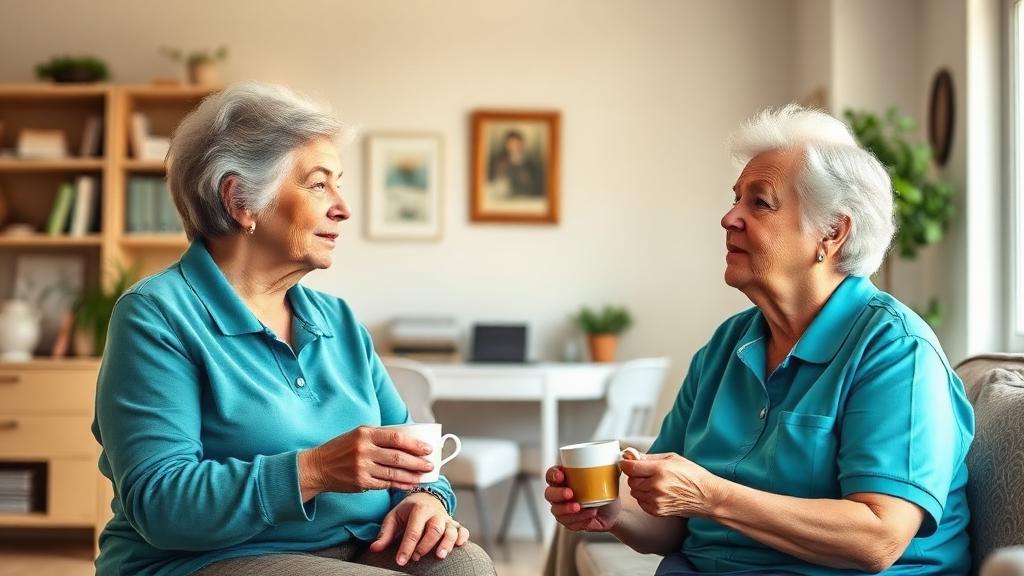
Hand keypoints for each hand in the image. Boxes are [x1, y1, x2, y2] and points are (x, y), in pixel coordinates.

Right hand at [299, 426, 433, 497]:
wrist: (318, 466)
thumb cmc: (341, 448)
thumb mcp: (358, 434)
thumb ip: (379, 436)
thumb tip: (407, 440)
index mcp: (365, 433)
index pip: (396, 438)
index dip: (414, 444)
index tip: (427, 449)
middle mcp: (364, 450)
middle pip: (397, 457)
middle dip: (417, 462)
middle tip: (430, 465)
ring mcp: (362, 468)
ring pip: (393, 473)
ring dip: (411, 476)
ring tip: (423, 476)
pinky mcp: (360, 483)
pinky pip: (385, 484)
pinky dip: (399, 485)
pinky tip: (408, 484)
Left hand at [369, 492, 469, 565]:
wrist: (426, 497)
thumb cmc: (408, 511)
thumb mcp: (394, 517)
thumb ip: (385, 534)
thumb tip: (374, 549)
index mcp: (418, 509)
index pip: (413, 530)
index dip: (407, 547)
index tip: (401, 561)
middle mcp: (435, 513)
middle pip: (434, 529)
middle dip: (426, 545)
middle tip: (416, 558)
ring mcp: (446, 518)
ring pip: (451, 530)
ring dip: (447, 543)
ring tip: (440, 556)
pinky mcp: (454, 524)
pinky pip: (463, 530)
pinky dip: (463, 538)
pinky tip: (459, 546)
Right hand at [543, 465, 620, 531]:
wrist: (614, 510)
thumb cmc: (606, 489)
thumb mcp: (609, 475)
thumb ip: (611, 463)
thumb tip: (623, 454)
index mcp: (564, 478)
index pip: (551, 475)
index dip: (553, 475)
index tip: (562, 475)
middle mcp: (560, 494)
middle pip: (549, 494)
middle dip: (558, 494)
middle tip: (571, 493)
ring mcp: (563, 509)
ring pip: (557, 511)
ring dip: (568, 510)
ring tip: (582, 507)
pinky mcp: (570, 522)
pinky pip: (569, 524)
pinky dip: (579, 520)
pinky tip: (589, 516)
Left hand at [619, 452, 722, 517]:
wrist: (706, 497)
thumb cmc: (692, 476)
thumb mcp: (672, 458)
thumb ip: (648, 457)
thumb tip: (629, 454)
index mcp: (660, 470)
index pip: (630, 467)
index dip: (625, 463)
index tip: (626, 461)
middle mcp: (656, 486)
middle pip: (631, 480)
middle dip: (636, 475)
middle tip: (647, 473)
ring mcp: (656, 501)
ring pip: (634, 491)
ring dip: (640, 486)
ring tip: (655, 483)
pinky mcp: (657, 511)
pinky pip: (640, 501)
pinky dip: (644, 496)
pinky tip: (657, 493)